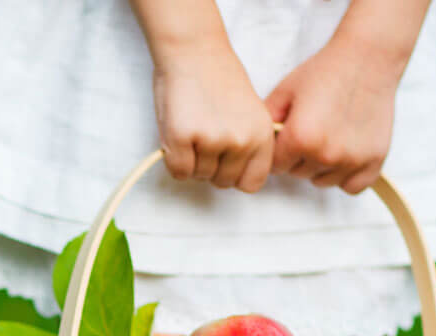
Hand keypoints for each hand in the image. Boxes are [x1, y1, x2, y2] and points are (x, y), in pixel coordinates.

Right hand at [151, 43, 274, 192]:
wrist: (195, 51)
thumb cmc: (219, 80)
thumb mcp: (250, 114)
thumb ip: (249, 144)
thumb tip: (237, 175)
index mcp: (262, 135)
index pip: (252, 183)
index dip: (235, 175)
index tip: (226, 162)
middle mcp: (241, 140)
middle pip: (222, 183)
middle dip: (210, 167)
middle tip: (204, 138)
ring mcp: (212, 140)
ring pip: (199, 176)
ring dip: (191, 160)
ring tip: (193, 129)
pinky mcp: (183, 138)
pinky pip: (178, 171)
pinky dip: (173, 159)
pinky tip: (178, 136)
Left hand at [266, 38, 401, 194]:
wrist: (367, 56)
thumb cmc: (325, 71)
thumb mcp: (284, 92)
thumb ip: (265, 122)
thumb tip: (253, 146)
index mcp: (299, 138)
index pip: (275, 166)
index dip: (280, 150)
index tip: (289, 134)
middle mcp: (325, 153)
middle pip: (298, 174)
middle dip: (300, 156)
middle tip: (313, 129)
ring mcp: (352, 159)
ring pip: (323, 181)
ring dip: (322, 166)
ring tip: (330, 136)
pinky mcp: (375, 160)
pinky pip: (352, 186)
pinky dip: (347, 175)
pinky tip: (345, 154)